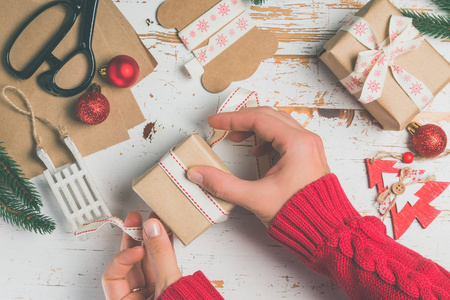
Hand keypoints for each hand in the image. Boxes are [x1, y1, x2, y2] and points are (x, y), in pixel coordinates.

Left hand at [102, 212, 181, 298]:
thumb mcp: (168, 287)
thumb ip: (161, 256)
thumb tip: (152, 229)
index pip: (113, 277)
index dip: (123, 259)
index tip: (139, 248)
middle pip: (129, 266)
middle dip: (133, 240)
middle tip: (136, 220)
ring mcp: (152, 293)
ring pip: (146, 263)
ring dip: (150, 241)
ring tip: (153, 221)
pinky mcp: (167, 287)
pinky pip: (161, 265)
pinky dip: (163, 250)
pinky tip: (166, 234)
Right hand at [187, 107, 329, 226]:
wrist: (325, 230)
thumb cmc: (300, 213)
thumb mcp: (256, 198)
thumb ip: (223, 184)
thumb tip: (199, 173)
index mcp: (296, 144)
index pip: (259, 119)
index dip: (232, 119)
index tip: (215, 122)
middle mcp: (306, 140)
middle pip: (268, 116)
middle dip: (242, 120)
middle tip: (222, 126)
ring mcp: (309, 146)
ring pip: (278, 124)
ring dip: (255, 128)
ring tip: (236, 138)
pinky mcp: (308, 155)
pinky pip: (286, 135)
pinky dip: (267, 138)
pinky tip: (257, 151)